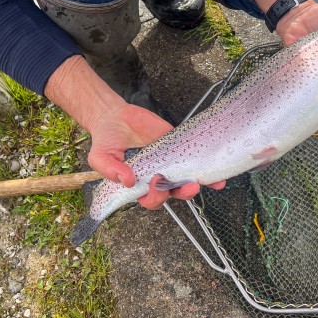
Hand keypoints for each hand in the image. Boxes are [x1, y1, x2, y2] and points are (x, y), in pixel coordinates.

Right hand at [88, 103, 225, 209]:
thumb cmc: (107, 140)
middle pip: (174, 193)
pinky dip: (207, 170)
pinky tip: (217, 176)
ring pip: (187, 180)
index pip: (151, 200)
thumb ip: (110, 170)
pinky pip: (195, 160)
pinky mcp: (180, 148)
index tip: (156, 183)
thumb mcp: (100, 156)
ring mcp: (171, 163)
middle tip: (188, 185)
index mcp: (140, 185)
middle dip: (183, 193)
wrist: (115, 117)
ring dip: (197, 184)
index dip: (156, 197)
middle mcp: (158, 178)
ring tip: (204, 181)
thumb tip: (128, 181)